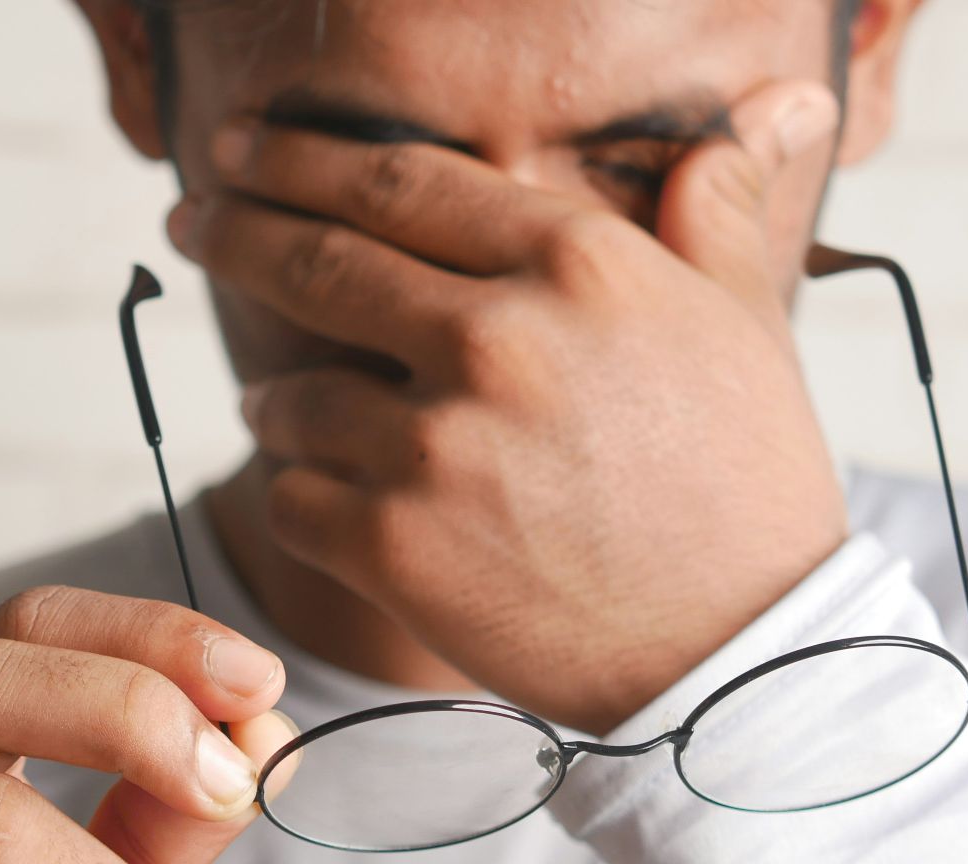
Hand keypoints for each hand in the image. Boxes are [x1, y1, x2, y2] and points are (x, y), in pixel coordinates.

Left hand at [169, 80, 848, 730]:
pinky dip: (295, 495)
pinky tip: (319, 497)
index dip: (299, 158)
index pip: (399, 181)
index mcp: (575, 263)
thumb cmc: (748, 486)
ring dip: (273, 399)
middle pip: (316, 261)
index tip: (242, 150)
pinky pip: (291, 499)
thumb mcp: (749, 325)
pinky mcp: (395, 549)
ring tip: (278, 408)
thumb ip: (719, 207)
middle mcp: (495, 337)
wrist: (741, 658)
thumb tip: (776, 102)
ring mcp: (436, 445)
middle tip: (190, 218)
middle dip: (233, 232)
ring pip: (290, 396)